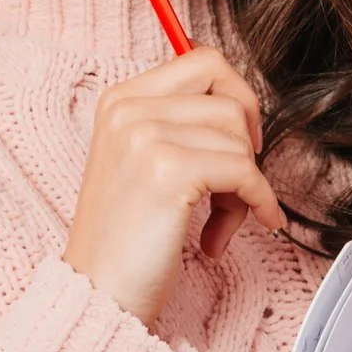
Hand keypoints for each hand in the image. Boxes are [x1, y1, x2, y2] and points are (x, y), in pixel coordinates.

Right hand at [63, 44, 289, 327]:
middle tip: (240, 179)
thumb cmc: (125, 239)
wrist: (95, 292)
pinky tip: (226, 236)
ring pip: (240, 137)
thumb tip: (241, 105)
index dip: (236, 96)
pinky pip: (245, 172)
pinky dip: (255, 204)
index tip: (241, 137)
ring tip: (217, 222)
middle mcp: (128, 108)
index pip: (202, 58)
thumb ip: (177, 125)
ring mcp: (146, 136)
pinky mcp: (169, 171)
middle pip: (229, 96)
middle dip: (248, 141)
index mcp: (120, 99)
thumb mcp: (139, 162)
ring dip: (244, 186)